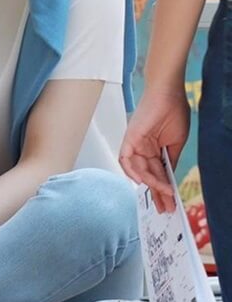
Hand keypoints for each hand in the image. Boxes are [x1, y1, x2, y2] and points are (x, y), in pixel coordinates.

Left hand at [120, 83, 189, 213]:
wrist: (168, 93)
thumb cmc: (174, 112)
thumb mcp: (175, 143)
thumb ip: (169, 162)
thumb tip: (168, 179)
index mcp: (153, 148)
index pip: (157, 173)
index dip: (163, 189)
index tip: (170, 203)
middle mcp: (142, 148)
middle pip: (147, 175)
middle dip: (157, 193)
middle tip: (166, 208)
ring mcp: (135, 143)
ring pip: (139, 170)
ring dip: (151, 184)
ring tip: (164, 195)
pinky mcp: (129, 137)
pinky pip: (125, 158)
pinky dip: (132, 170)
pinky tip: (143, 182)